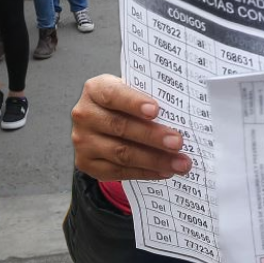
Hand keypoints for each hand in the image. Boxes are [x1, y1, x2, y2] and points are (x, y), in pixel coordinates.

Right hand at [70, 74, 192, 180]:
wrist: (100, 124)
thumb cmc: (124, 104)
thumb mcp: (131, 92)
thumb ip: (148, 97)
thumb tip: (180, 113)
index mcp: (95, 90)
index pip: (113, 94)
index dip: (134, 102)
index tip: (156, 110)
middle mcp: (84, 114)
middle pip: (120, 126)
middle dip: (152, 136)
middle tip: (178, 142)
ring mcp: (83, 141)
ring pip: (121, 153)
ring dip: (155, 160)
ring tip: (180, 163)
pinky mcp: (87, 163)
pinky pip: (119, 171)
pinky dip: (145, 172)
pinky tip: (165, 171)